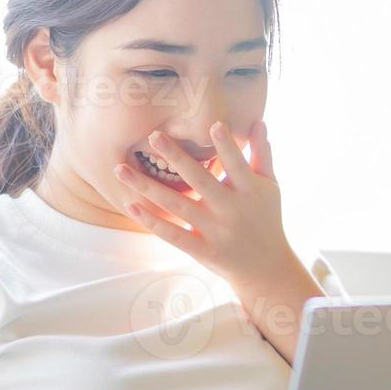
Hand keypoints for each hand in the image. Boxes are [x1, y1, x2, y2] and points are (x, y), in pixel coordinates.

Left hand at [112, 120, 298, 290]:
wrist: (266, 268)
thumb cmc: (266, 217)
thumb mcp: (270, 186)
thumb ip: (262, 154)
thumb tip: (259, 121)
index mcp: (250, 191)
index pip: (237, 165)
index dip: (227, 146)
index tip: (213, 124)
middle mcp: (232, 210)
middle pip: (201, 181)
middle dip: (177, 158)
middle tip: (153, 135)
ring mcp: (216, 232)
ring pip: (178, 206)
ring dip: (148, 187)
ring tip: (121, 169)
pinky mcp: (203, 250)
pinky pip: (173, 235)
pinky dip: (152, 222)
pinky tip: (130, 205)